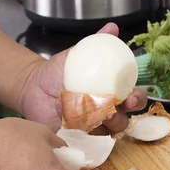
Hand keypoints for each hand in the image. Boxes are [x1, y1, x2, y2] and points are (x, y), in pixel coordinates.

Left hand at [20, 23, 146, 132]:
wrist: (32, 86)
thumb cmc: (57, 71)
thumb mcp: (77, 55)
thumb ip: (96, 43)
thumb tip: (112, 28)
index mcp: (112, 92)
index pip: (134, 99)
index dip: (137, 100)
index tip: (131, 98)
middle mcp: (105, 112)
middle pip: (123, 120)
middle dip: (123, 118)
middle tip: (113, 111)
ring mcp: (91, 127)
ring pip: (106, 133)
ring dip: (99, 124)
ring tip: (87, 114)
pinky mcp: (75, 138)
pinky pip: (83, 141)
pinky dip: (78, 131)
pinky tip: (67, 118)